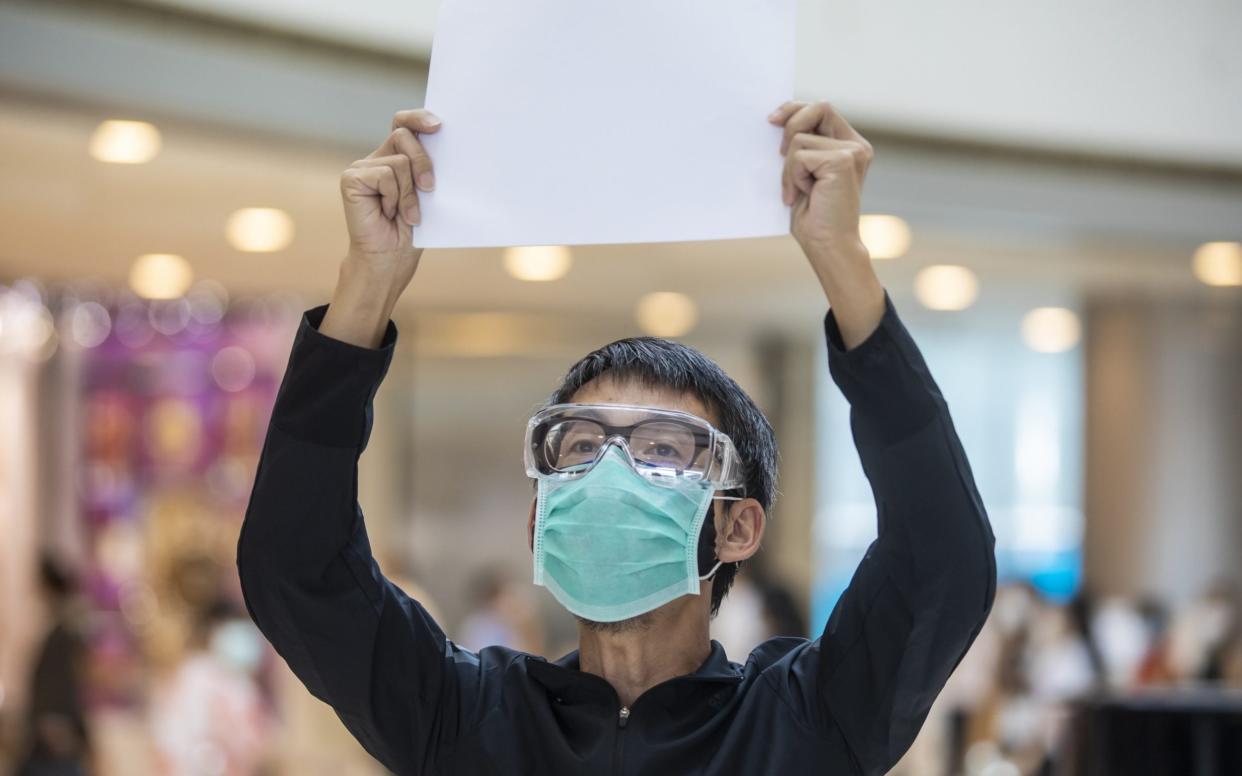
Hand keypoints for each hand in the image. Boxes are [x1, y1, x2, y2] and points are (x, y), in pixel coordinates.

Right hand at [322, 109, 440, 347]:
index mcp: (395, 157)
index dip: (418, 118)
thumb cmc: (412, 231)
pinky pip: (386, 174)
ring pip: (400, 160)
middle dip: (424, 161)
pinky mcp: (352, 178)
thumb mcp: (428, 194)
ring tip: (404, 214)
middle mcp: (376, 158)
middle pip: (405, 136)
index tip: (438, 125)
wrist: (390, 260)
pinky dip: (395, 197)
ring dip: (410, 192)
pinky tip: (389, 214)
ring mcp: (362, 167)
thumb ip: (428, 168)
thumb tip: (443, 142)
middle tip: (430, 188)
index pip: (404, 124)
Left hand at [770, 100, 884, 347]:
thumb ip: (800, 146)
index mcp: (849, 145)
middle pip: (819, 107)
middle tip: (777, 153)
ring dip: (788, 168)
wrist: (828, 246)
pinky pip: (799, 156)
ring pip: (800, 138)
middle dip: (791, 124)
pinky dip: (792, 177)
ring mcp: (852, 152)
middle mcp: (856, 145)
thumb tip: (775, 120)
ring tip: (798, 191)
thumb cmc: (813, 216)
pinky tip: (802, 195)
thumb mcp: (802, 173)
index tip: (772, 120)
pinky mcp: (843, 161)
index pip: (821, 109)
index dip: (795, 109)